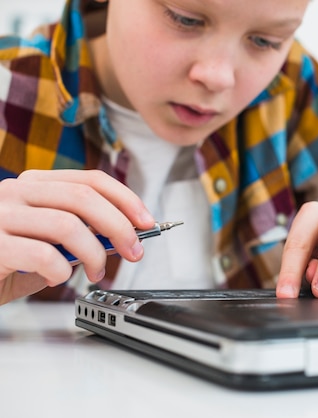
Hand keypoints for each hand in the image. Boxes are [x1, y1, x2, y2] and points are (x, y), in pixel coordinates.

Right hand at [0, 169, 153, 304]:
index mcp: (32, 185)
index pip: (90, 180)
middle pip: (84, 198)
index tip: (146, 222)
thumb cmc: (4, 261)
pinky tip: (58, 278)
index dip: (126, 199)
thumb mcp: (47, 243)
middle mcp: (14, 192)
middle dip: (119, 227)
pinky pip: (41, 254)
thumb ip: (79, 234)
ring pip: (67, 224)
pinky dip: (61, 270)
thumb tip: (122, 236)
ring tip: (96, 273)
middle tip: (133, 251)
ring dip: (94, 253)